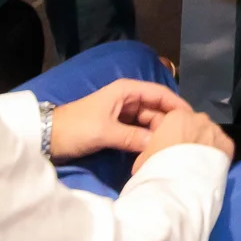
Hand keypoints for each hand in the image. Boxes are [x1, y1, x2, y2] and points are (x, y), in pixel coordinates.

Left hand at [48, 78, 189, 161]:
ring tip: (174, 145)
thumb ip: (133, 137)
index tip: (193, 118)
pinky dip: (146, 139)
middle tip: (185, 137)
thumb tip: (158, 144)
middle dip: (169, 121)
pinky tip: (156, 149)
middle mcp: (127, 99)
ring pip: (147, 121)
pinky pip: (137, 131)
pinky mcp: (116, 127)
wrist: (47, 138)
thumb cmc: (76, 128)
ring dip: (157, 132)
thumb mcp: (105, 132)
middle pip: (155, 108)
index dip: (177, 104)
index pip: (159, 93)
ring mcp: (121, 114)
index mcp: (126, 90)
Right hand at [130, 107, 234, 176]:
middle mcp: (199, 118)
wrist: (178, 187)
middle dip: (190, 137)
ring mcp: (216, 130)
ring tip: (198, 165)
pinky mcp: (228, 144)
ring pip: (209, 134)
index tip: (169, 148)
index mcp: (176, 116)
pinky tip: (210, 167)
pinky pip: (222, 146)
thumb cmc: (156, 169)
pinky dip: (217, 154)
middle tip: (184, 157)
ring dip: (204, 145)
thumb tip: (156, 151)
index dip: (172, 134)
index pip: (175, 120)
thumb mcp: (144, 157)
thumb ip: (152, 147)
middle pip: (194, 125)